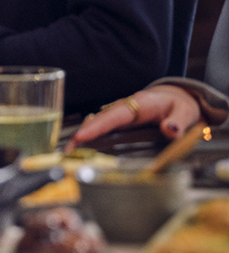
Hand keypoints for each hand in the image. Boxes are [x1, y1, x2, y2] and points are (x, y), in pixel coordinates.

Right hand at [66, 85, 203, 150]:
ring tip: (67, 154)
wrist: (175, 98)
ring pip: (96, 124)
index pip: (115, 116)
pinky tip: (78, 150)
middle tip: (67, 152)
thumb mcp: (185, 112)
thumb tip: (169, 130)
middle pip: (98, 121)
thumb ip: (178, 122)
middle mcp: (124, 108)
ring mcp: (119, 115)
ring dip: (81, 138)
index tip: (81, 137)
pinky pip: (100, 128)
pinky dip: (88, 138)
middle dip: (81, 135)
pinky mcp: (118, 122)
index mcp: (139, 104)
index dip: (97, 127)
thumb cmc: (179, 106)